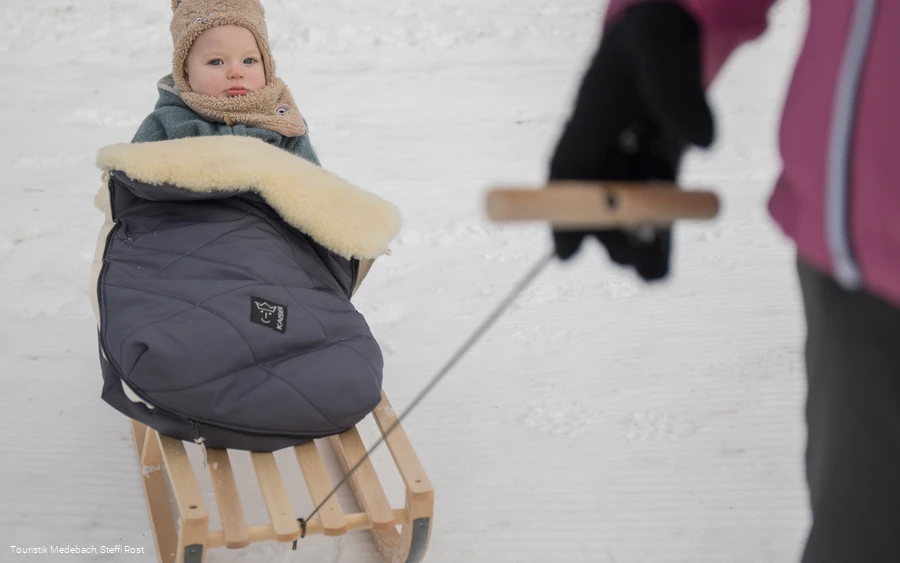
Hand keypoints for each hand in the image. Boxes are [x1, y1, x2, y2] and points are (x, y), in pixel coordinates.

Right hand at [548, 1, 714, 279]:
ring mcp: (630, 155)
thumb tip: (703, 144)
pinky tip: (663, 261)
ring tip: (650, 272)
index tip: (566, 255)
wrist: (671, 24)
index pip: (567, 176)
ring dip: (635, 239)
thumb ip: (678, 94)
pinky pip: (656, 201)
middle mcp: (603, 145)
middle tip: (628, 260)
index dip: (563, 217)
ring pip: (624, 208)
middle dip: (608, 235)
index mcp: (588, 120)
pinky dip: (661, 229)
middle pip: (594, 202)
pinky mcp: (660, 159)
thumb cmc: (653, 35)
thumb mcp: (659, 51)